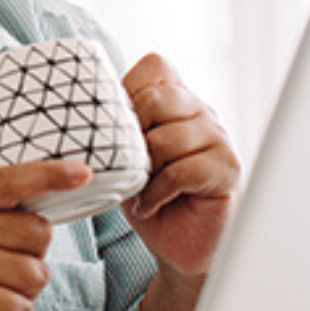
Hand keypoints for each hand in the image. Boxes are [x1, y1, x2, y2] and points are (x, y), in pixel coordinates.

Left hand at [122, 54, 240, 277]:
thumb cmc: (147, 193)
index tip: (117, 126)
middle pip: (157, 98)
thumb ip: (116, 123)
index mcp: (176, 98)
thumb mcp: (123, 152)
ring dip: (144, 169)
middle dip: (132, 133)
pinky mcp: (227, 169)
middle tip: (128, 163)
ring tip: (139, 187)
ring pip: (168, 137)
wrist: (177, 245)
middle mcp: (201, 111)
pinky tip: (150, 204)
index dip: (129, 91)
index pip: (154, 66)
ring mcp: (218, 138)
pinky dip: (157, 192)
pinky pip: (181, 171)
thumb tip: (82, 107)